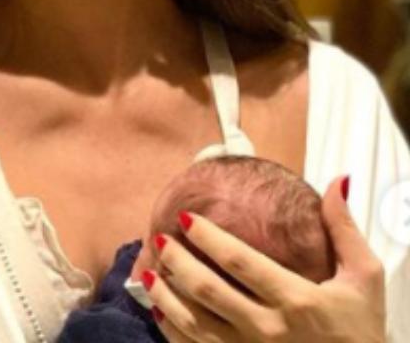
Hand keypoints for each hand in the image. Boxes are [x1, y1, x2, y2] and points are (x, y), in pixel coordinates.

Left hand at [142, 176, 385, 341]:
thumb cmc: (360, 331)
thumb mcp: (364, 279)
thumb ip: (344, 231)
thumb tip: (335, 183)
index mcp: (296, 300)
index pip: (240, 262)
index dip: (208, 237)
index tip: (185, 217)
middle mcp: (268, 329)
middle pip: (208, 291)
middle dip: (177, 262)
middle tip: (160, 240)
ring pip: (195, 323)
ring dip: (165, 296)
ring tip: (148, 272)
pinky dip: (172, 330)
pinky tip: (159, 310)